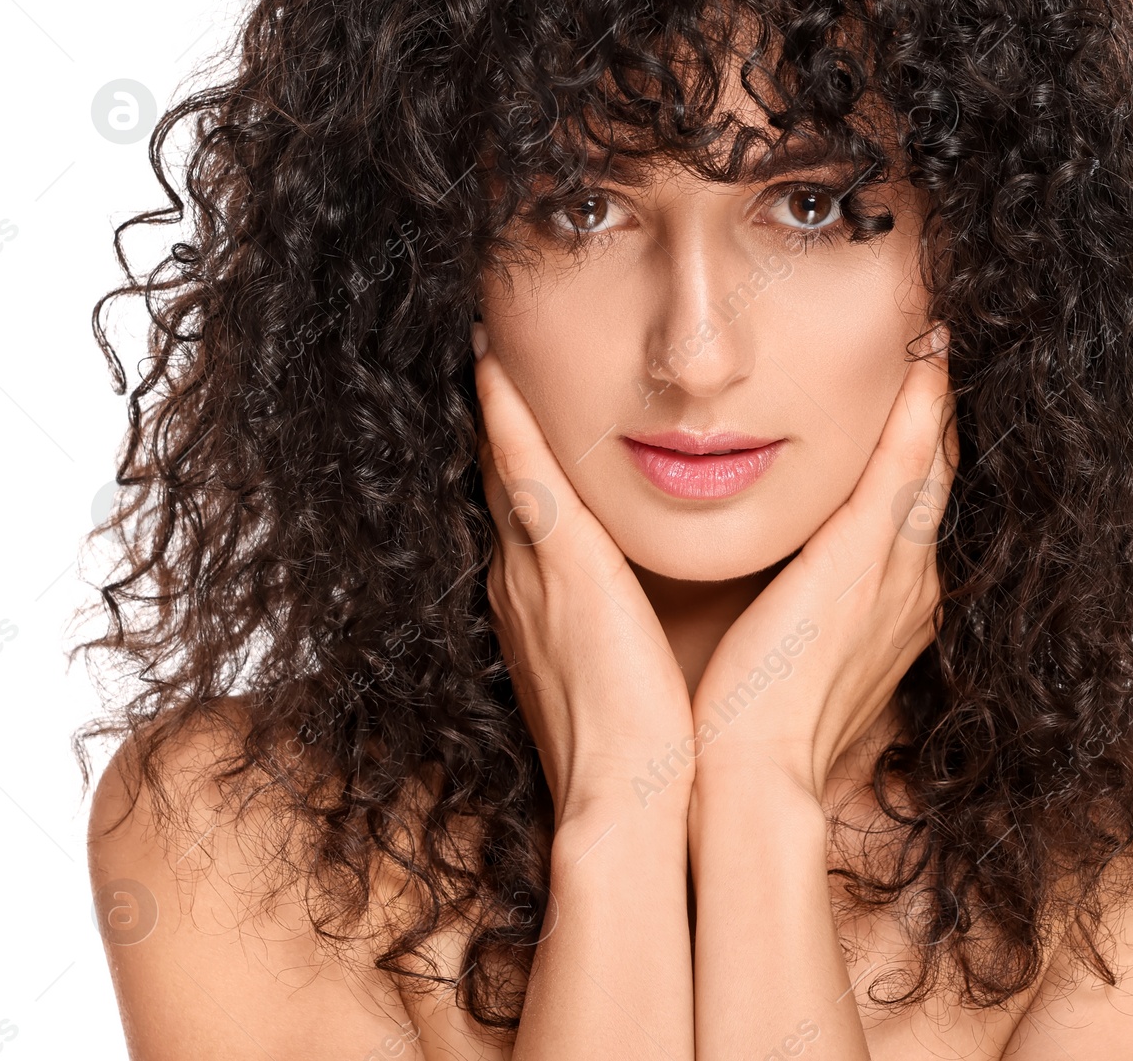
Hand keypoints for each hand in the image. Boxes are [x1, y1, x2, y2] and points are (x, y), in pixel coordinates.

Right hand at [472, 327, 695, 825]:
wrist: (628, 797)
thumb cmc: (641, 738)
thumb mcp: (622, 658)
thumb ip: (620, 615)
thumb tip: (647, 593)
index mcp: (540, 598)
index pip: (524, 506)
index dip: (515, 450)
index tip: (513, 398)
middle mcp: (522, 575)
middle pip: (503, 474)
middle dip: (496, 414)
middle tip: (488, 345)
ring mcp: (530, 567)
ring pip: (506, 461)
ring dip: (495, 400)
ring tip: (485, 334)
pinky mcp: (557, 564)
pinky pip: (522, 471)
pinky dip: (505, 419)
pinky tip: (493, 365)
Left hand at [688, 333, 957, 803]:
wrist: (749, 780)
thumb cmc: (753, 721)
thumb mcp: (791, 649)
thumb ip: (798, 602)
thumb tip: (776, 574)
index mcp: (892, 603)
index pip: (913, 503)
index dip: (920, 443)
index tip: (915, 389)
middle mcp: (911, 581)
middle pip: (936, 473)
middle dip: (939, 409)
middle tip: (937, 339)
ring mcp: (897, 569)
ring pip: (932, 459)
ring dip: (937, 394)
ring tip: (937, 328)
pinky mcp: (866, 560)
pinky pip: (906, 466)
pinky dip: (921, 409)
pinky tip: (928, 357)